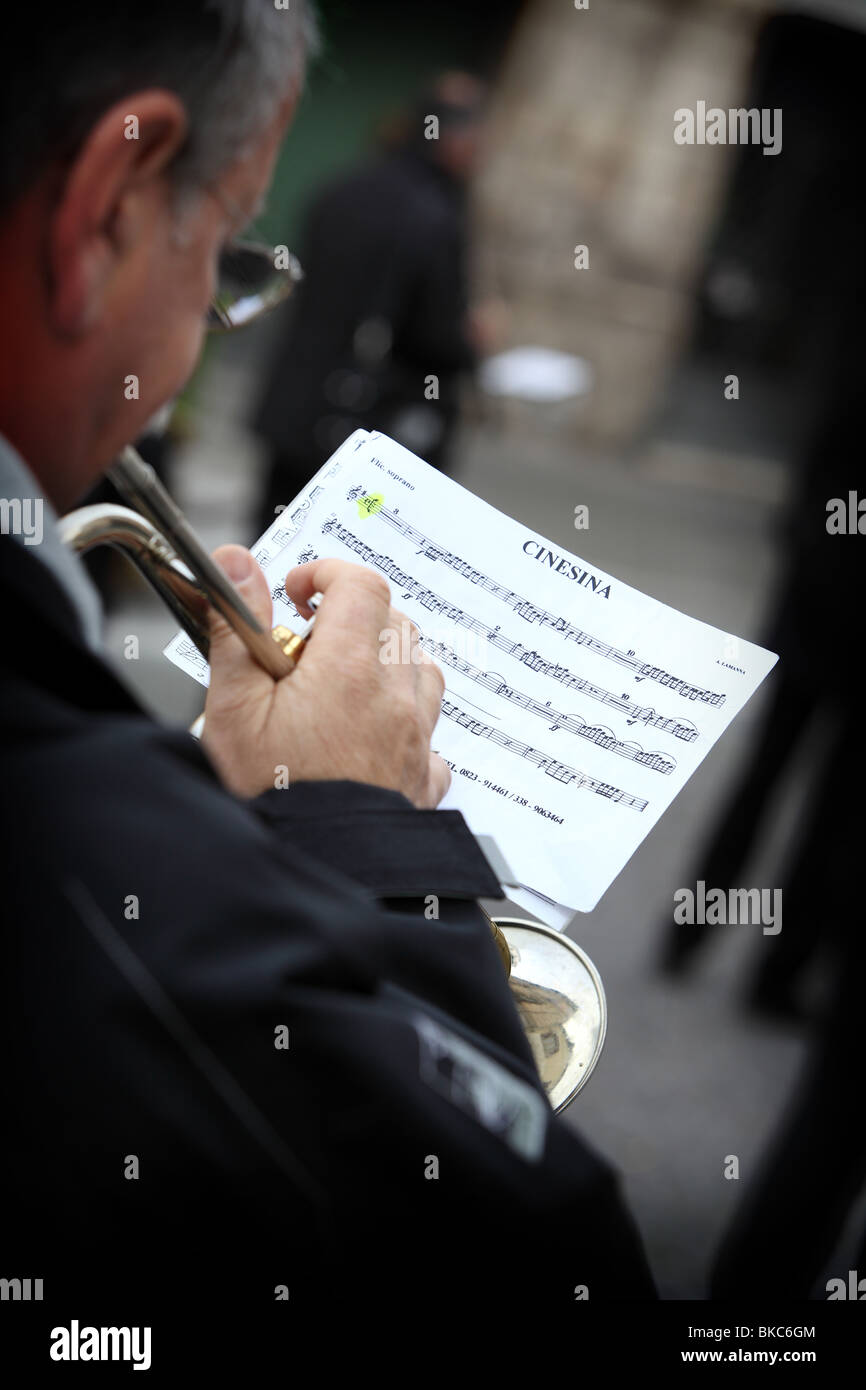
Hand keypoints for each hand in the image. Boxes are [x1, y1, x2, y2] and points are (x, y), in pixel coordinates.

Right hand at [201, 547, 450, 806]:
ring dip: (386, 664)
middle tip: (305, 651)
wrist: (313, 869)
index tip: (296, 595)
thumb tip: (238, 562)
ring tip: (341, 688)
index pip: (360, 585)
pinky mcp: (424, 781)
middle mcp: (394, 698)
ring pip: (420, 671)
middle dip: (352, 620)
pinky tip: (370, 740)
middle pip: (394, 623)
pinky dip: (405, 723)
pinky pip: (429, 734)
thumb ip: (238, 626)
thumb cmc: (270, 796)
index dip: (327, 576)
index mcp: (348, 669)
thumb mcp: (233, 705)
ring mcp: (416, 739)